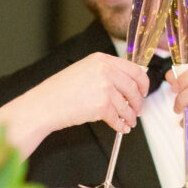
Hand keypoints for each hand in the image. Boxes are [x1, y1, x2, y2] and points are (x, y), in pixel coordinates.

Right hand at [0, 53, 148, 157]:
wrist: (44, 104)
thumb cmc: (59, 91)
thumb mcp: (84, 71)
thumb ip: (106, 73)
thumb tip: (126, 84)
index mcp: (101, 59)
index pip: (134, 69)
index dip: (143, 83)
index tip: (143, 91)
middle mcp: (105, 71)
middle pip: (134, 88)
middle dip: (138, 102)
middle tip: (137, 109)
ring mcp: (104, 88)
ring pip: (127, 105)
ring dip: (131, 116)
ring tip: (129, 121)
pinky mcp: (102, 105)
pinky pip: (118, 118)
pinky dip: (121, 125)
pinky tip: (121, 127)